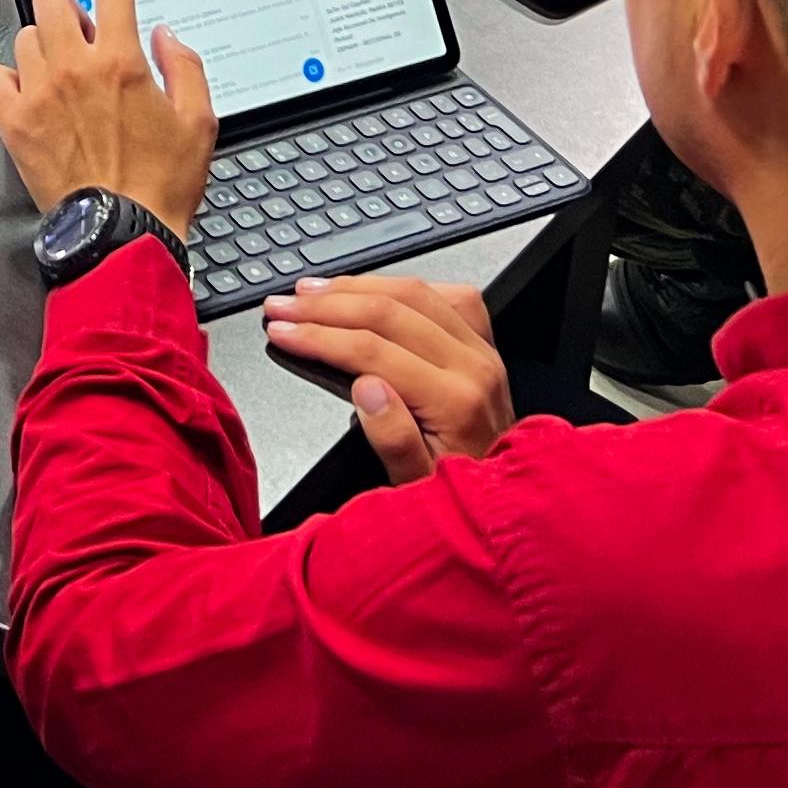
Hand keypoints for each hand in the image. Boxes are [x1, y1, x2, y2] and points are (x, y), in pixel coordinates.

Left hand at [0, 0, 217, 236]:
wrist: (123, 233)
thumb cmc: (160, 186)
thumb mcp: (200, 122)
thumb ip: (185, 68)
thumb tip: (166, 37)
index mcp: (121, 63)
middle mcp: (75, 69)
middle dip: (66, 2)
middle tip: (78, 24)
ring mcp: (40, 94)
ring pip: (25, 36)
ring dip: (43, 43)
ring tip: (59, 66)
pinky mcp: (15, 123)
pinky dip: (6, 77)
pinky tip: (26, 89)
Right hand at [260, 274, 513, 480]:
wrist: (506, 503)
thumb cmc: (458, 496)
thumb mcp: (415, 489)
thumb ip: (393, 439)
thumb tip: (365, 388)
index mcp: (455, 402)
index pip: (373, 351)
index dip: (319, 336)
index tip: (281, 333)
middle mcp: (474, 367)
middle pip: (390, 311)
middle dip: (325, 305)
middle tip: (282, 307)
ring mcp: (482, 351)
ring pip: (414, 292)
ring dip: (355, 287)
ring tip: (309, 292)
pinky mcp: (483, 344)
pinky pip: (444, 295)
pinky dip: (398, 285)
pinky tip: (368, 289)